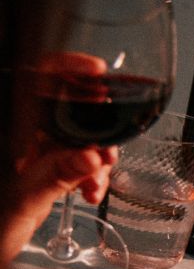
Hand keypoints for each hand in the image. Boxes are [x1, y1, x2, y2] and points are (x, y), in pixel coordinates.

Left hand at [1, 51, 114, 261]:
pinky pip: (72, 161)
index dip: (67, 69)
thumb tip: (91, 155)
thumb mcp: (22, 199)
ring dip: (95, 160)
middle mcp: (19, 133)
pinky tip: (90, 193)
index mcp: (9, 127)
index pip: (35, 78)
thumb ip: (56, 174)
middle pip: (64, 111)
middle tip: (108, 154)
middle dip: (94, 132)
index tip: (99, 74)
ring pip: (73, 139)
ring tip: (97, 182)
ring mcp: (28, 151)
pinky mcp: (39, 169)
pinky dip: (88, 175)